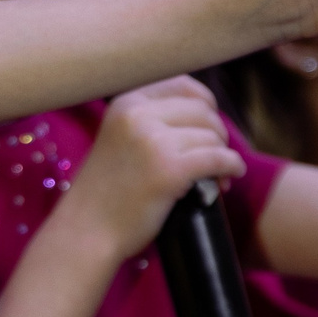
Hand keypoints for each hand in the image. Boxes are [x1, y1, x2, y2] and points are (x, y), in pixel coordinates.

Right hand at [59, 76, 244, 262]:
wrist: (85, 230)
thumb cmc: (105, 191)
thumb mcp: (118, 138)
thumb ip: (148, 121)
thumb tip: (206, 114)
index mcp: (126, 102)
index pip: (183, 85)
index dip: (205, 105)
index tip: (207, 128)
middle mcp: (138, 115)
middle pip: (203, 111)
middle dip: (215, 134)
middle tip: (213, 160)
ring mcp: (153, 141)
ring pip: (213, 136)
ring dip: (222, 156)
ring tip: (216, 177)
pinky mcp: (169, 170)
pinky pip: (219, 158)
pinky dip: (231, 167)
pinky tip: (229, 177)